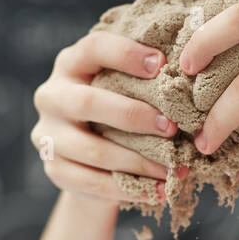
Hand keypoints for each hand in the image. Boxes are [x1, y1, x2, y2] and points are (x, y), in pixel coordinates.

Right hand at [30, 32, 180, 203]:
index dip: (126, 54)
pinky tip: (159, 190)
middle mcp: (51, 96)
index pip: (93, 49)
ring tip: (173, 167)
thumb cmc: (115, 113)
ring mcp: (48, 136)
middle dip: (133, 115)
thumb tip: (190, 78)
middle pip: (88, 102)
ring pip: (94, 151)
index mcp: (70, 65)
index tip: (162, 65)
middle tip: (171, 127)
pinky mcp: (55, 170)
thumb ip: (141, 78)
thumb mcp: (122, 88)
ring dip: (139, 161)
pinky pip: (94, 183)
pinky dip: (131, 188)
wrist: (87, 162)